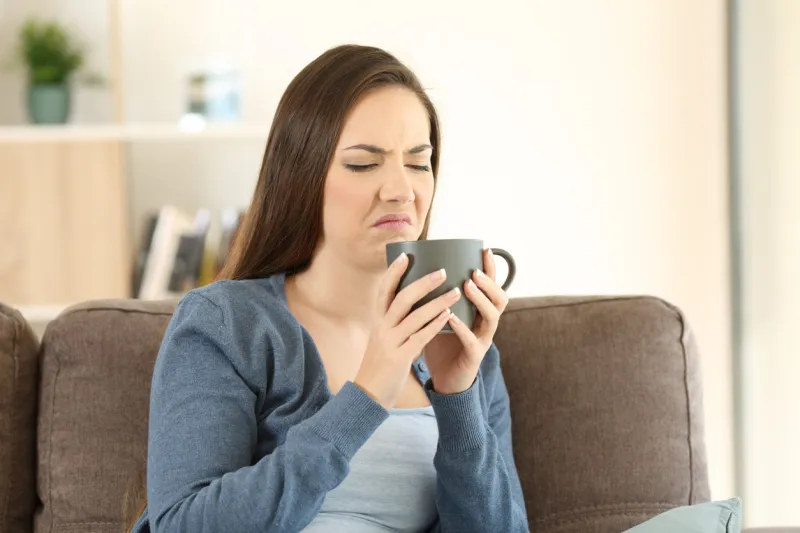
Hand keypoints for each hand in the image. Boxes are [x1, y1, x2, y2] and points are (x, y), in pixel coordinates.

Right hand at [353, 253, 460, 408]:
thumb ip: (394, 322)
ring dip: (436, 302)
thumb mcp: (382, 338)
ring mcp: (390, 343)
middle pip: (401, 298)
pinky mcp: (400, 358)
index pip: (384, 291)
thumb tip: (411, 303)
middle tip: (442, 271)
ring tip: (455, 291)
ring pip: (414, 317)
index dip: (393, 272)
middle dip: (423, 283)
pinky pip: (420, 337)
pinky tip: (449, 316)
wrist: (368, 395)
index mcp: (378, 321)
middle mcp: (382, 328)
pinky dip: (435, 324)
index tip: (405, 255)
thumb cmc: (380, 364)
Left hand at [425, 249, 509, 394]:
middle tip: (474, 271)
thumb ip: (436, 296)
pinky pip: (471, 340)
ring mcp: (482, 339)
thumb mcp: (440, 315)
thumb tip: (418, 268)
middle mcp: (485, 323)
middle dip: (489, 283)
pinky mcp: (473, 356)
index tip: (485, 249)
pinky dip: (462, 328)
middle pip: (500, 299)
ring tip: (467, 286)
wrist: (444, 379)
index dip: (491, 268)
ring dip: (480, 300)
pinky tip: (451, 318)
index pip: (491, 286)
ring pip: (492, 317)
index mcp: (478, 311)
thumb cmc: (441, 343)